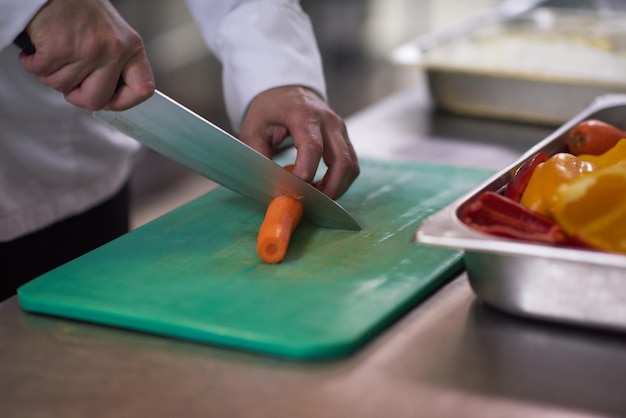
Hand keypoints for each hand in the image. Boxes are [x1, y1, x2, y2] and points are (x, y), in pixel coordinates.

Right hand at [18, 0, 154, 109]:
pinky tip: (38, 50)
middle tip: (69, 80)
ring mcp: (89, 51)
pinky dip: (33, 64)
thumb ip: (115, 65)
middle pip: (97, 100)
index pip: (142, 90)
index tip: (108, 100)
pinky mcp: (60, 49)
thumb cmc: (78, 8)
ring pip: (64, 87)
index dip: (122, 101)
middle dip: (77, 95)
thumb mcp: (112, 35)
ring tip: (54, 54)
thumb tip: (109, 96)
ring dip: (51, 75)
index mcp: (132, 48)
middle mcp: (115, 50)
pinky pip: (42, 73)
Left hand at [239, 86, 359, 198]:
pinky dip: (340, 180)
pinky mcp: (344, 137)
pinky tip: (323, 187)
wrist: (287, 92)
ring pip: (351, 164)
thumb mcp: (252, 129)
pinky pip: (350, 163)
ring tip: (317, 197)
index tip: (292, 189)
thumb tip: (271, 183)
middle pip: (341, 159)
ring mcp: (340, 128)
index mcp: (303, 114)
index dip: (305, 173)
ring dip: (337, 186)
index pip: (312, 147)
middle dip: (330, 187)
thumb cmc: (269, 110)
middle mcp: (328, 120)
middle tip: (313, 202)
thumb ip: (259, 155)